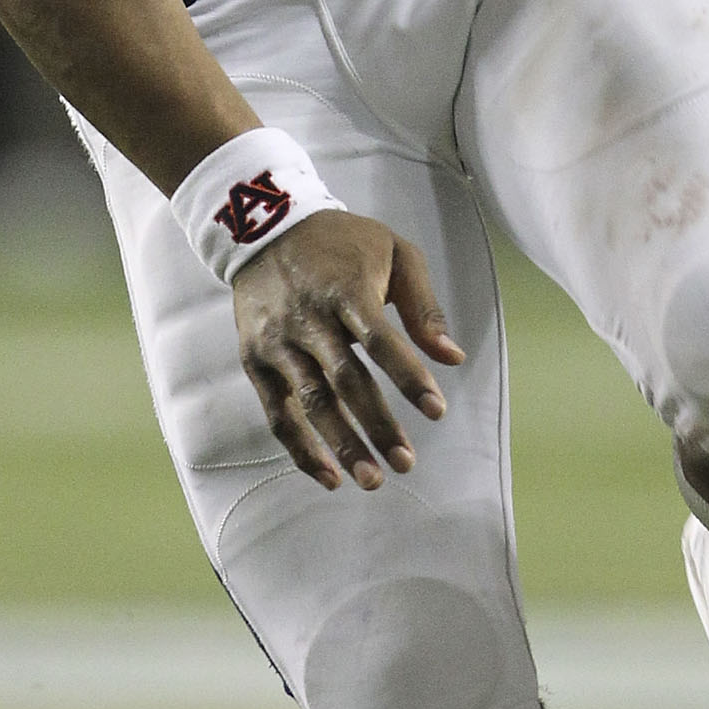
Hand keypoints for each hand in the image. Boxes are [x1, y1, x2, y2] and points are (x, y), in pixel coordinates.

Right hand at [232, 210, 464, 490]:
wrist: (262, 226)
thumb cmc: (343, 243)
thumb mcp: (394, 252)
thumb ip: (424, 308)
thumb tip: (454, 358)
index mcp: (346, 289)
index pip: (379, 341)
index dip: (408, 377)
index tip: (436, 410)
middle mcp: (308, 319)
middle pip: (344, 380)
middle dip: (377, 425)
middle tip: (406, 464)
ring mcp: (277, 342)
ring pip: (310, 402)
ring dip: (341, 445)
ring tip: (373, 481)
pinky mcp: (255, 359)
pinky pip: (277, 412)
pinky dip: (301, 448)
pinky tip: (330, 476)